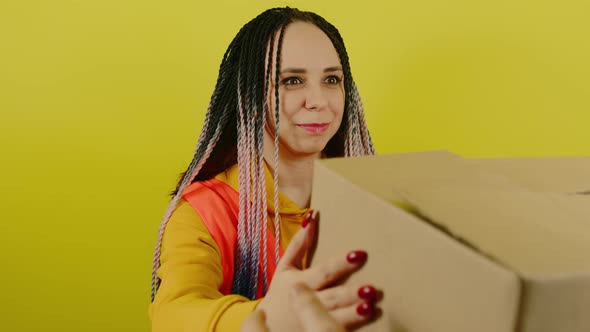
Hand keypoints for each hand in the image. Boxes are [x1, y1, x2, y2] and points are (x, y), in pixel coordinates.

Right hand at [255, 211, 381, 330]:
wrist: (266, 327)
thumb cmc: (279, 294)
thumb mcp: (283, 269)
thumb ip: (297, 245)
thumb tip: (311, 218)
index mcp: (300, 283)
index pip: (324, 272)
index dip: (341, 264)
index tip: (360, 254)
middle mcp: (308, 302)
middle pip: (332, 297)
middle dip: (350, 293)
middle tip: (372, 288)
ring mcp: (313, 322)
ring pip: (336, 317)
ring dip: (355, 312)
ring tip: (372, 304)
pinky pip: (338, 330)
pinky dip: (354, 325)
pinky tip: (371, 316)